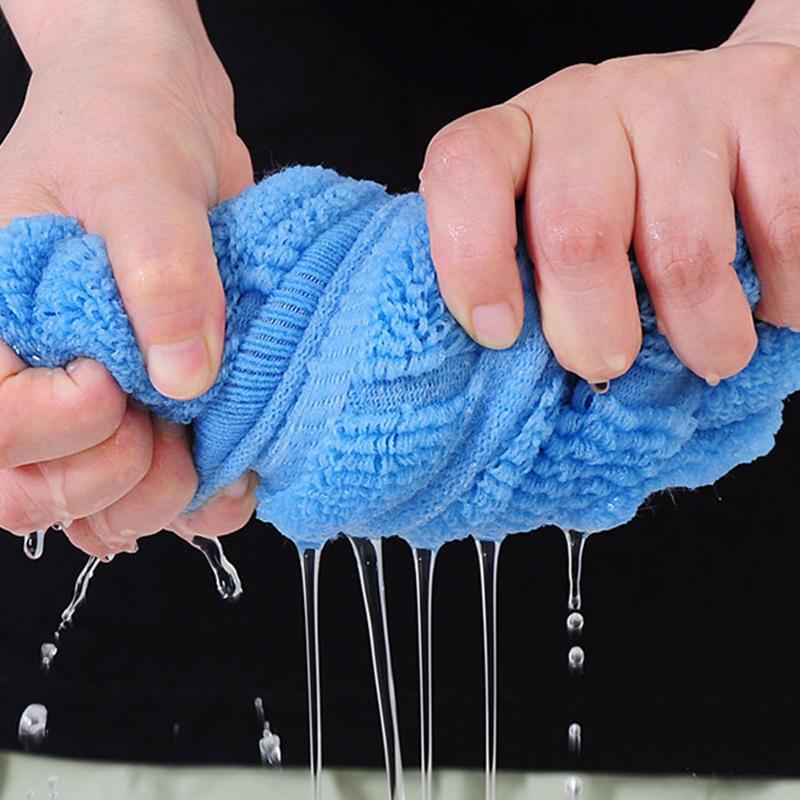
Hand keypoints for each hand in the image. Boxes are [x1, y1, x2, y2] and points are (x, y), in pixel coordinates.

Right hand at [0, 1, 256, 554]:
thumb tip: (184, 376)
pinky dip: (200, 505)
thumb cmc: (124, 125)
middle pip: (39, 493)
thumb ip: (158, 270)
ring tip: (210, 459)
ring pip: (102, 509)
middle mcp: (35, 375)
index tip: (117, 373)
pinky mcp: (151, 408)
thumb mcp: (138, 176)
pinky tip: (232, 480)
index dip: (66, 424)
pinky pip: (158, 492)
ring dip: (162, 502)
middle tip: (171, 422)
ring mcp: (95, 401)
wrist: (168, 120)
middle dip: (118, 477)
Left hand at [420, 27, 799, 385]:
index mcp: (518, 135)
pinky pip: (780, 231)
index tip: (498, 333)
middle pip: (577, 233)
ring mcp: (678, 95)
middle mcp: (589, 102)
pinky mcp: (763, 98)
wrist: (724, 103)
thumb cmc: (620, 191)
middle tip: (607, 365)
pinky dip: (780, 297)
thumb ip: (527, 272)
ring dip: (702, 332)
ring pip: (684, 249)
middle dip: (593, 332)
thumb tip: (512, 368)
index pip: (465, 168)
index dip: (472, 257)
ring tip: (710, 355)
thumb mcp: (550, 219)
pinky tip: (769, 311)